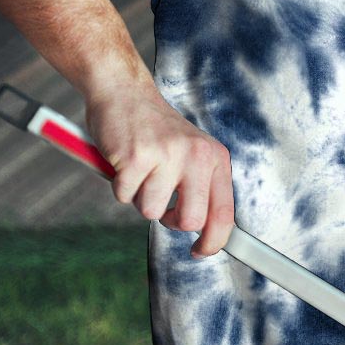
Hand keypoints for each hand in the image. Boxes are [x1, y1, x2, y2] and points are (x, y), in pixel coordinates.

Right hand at [85, 85, 234, 257]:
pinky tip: (124, 162)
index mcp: (215, 157)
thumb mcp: (192, 153)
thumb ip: (202, 187)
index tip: (201, 251)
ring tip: (141, 170)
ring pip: (151, 211)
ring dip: (140, 197)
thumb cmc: (156, 131)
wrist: (125, 92)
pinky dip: (120, 186)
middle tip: (161, 202)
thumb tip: (207, 233)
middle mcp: (197, 155)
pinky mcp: (136, 156)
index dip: (214, 241)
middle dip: (171, 220)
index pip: (224, 212)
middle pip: (190, 220)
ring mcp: (167, 155)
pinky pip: (124, 196)